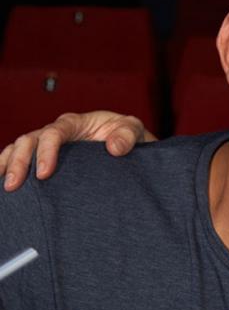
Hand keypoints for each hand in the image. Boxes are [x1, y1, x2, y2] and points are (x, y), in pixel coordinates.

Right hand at [0, 111, 155, 191]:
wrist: (128, 145)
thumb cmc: (127, 135)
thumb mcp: (133, 130)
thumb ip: (127, 136)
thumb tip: (114, 148)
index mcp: (76, 123)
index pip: (54, 133)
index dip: (46, 151)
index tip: (44, 173)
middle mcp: (57, 131)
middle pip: (29, 140)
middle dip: (18, 161)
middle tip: (14, 184)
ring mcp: (48, 144)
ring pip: (19, 148)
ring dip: (7, 165)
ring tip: (4, 186)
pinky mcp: (46, 157)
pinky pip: (21, 159)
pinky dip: (8, 167)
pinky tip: (2, 182)